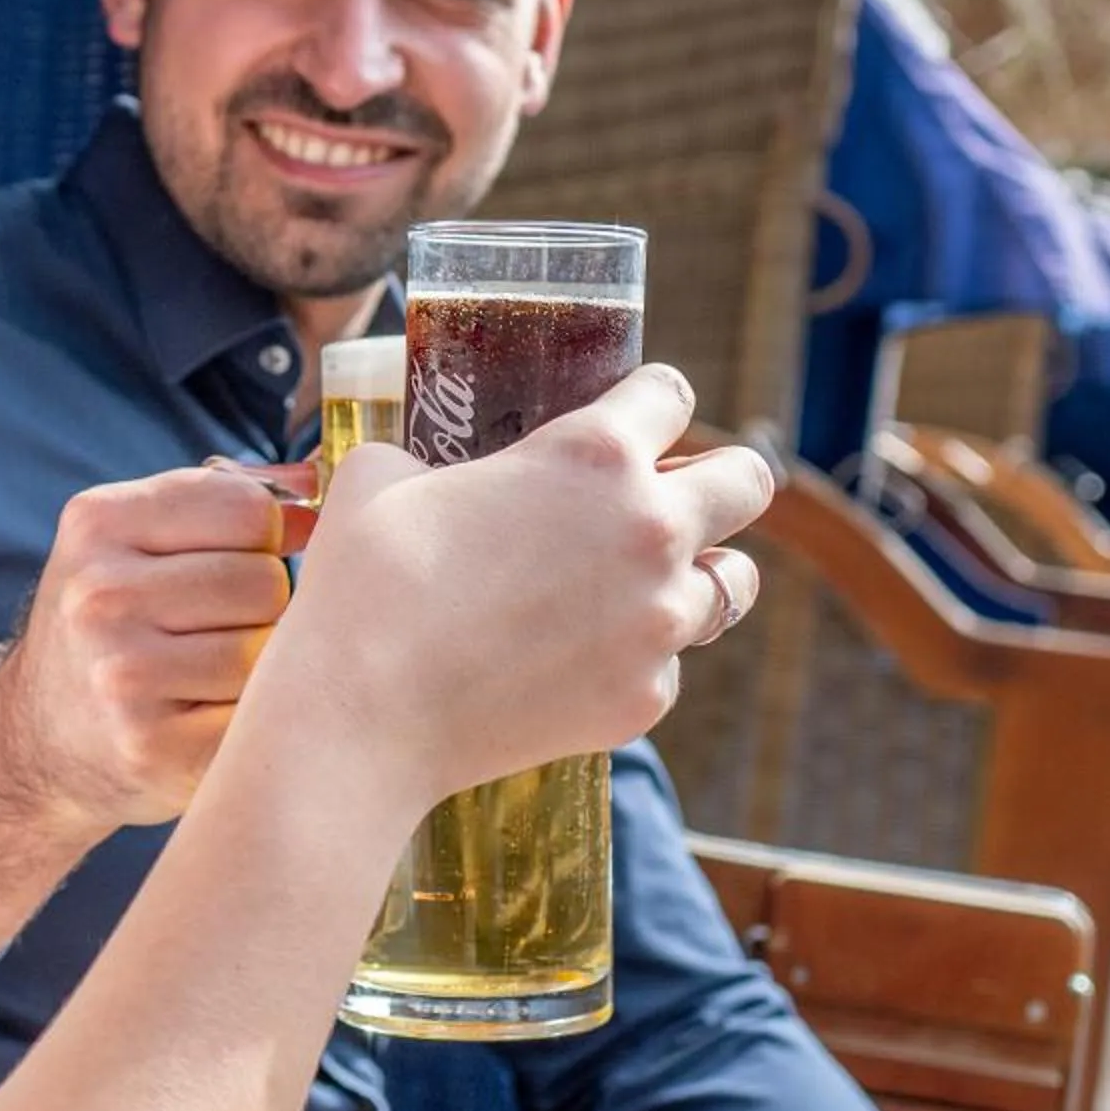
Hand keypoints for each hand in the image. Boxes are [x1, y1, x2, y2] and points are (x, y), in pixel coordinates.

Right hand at [0, 463, 310, 834]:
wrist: (34, 746)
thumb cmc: (107, 631)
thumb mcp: (131, 544)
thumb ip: (223, 501)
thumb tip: (315, 483)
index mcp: (97, 524)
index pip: (248, 508)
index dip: (261, 538)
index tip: (234, 563)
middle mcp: (100, 596)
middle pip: (265, 581)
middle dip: (260, 606)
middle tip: (214, 632)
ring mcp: (123, 675)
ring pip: (268, 649)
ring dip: (260, 666)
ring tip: (210, 675)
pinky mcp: (154, 746)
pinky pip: (260, 715)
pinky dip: (252, 719)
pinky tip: (210, 719)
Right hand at [281, 365, 770, 804]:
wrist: (362, 714)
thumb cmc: (366, 583)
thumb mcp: (382, 474)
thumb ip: (431, 455)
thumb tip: (427, 468)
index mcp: (595, 453)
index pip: (670, 396)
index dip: (644, 404)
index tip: (627, 421)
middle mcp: (651, 531)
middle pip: (748, 482)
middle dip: (715, 481)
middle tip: (665, 498)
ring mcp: (659, 623)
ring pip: (733, 583)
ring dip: (697, 573)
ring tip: (638, 586)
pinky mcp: (645, 699)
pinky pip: (668, 665)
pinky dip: (633, 658)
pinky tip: (572, 662)